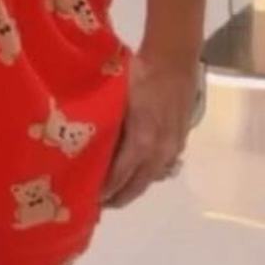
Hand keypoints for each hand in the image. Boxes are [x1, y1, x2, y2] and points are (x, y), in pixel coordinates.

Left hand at [100, 50, 198, 208]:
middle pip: (137, 186)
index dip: (104, 192)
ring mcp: (172, 148)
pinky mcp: (179, 141)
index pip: (119, 176)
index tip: (88, 200)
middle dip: (118, 198)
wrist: (173, 60)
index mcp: (141, 141)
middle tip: (99, 204)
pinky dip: (148, 174)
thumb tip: (84, 145)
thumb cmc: (138, 75)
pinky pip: (163, 167)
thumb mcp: (116, 100)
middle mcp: (159, 151)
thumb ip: (106, 127)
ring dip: (133, 187)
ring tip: (115, 192)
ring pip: (151, 178)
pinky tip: (137, 173)